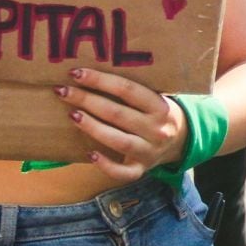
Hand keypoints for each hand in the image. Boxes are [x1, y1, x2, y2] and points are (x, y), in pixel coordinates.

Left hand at [56, 68, 189, 180]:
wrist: (182, 141)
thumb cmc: (159, 113)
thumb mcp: (157, 97)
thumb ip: (134, 90)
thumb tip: (91, 75)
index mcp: (160, 107)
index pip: (127, 89)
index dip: (100, 80)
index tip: (76, 73)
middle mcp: (156, 129)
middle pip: (117, 113)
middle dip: (87, 100)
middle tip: (64, 91)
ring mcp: (149, 151)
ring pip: (118, 140)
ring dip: (92, 127)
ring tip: (72, 114)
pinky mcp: (141, 169)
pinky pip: (122, 171)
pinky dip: (105, 164)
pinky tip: (89, 153)